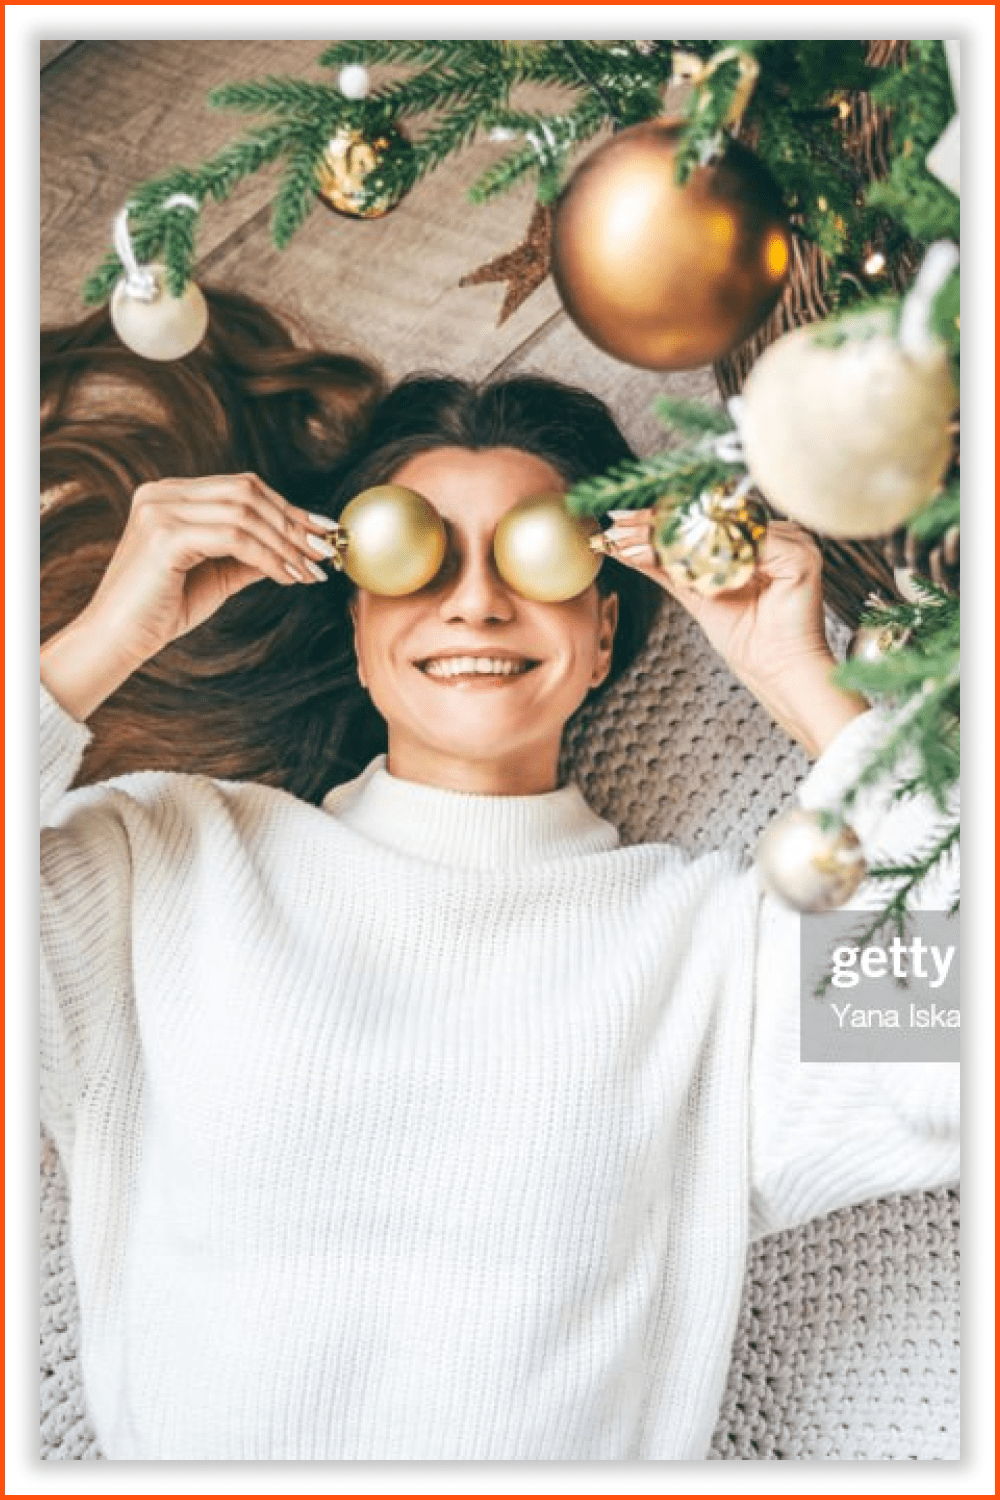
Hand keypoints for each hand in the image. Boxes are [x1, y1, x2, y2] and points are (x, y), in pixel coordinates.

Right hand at [41, 473, 337, 720]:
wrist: (116, 640)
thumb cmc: (162, 611)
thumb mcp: (216, 575)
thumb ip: (250, 556)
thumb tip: (297, 548)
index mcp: (169, 495)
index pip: (241, 488)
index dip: (287, 508)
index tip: (323, 531)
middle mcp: (161, 493)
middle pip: (247, 492)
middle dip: (293, 522)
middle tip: (326, 550)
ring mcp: (160, 510)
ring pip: (245, 514)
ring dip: (286, 543)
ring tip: (311, 569)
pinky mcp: (165, 536)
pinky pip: (235, 538)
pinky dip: (268, 557)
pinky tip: (287, 577)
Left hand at [605, 510, 868, 755]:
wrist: (774, 671)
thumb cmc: (746, 638)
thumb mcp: (693, 594)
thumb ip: (666, 567)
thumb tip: (626, 545)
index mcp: (755, 539)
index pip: (704, 516)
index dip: (661, 517)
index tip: (620, 520)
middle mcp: (776, 534)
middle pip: (711, 516)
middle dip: (659, 521)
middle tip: (617, 525)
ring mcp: (792, 542)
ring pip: (724, 528)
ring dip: (676, 534)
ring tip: (631, 540)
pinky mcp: (801, 557)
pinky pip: (749, 547)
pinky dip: (713, 553)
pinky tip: (677, 558)